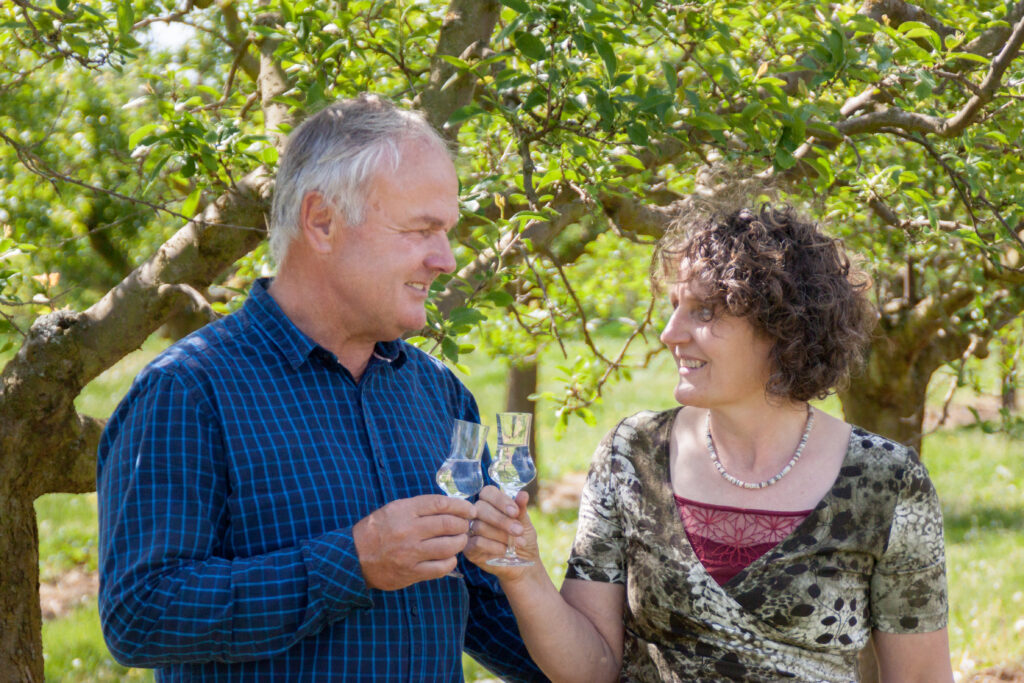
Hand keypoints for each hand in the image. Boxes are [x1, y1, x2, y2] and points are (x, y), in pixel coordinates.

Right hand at [353, 494, 474, 589]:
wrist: (354, 558)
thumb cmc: (376, 531)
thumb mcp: (393, 510)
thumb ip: (418, 508)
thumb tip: (449, 507)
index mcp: (403, 511)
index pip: (440, 504)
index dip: (460, 506)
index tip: (469, 509)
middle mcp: (408, 530)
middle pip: (447, 524)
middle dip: (462, 524)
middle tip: (465, 525)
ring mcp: (411, 553)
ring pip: (448, 546)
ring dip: (460, 542)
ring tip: (460, 540)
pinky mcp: (412, 572)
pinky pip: (441, 567)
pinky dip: (451, 561)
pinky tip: (450, 557)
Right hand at [464, 485, 539, 580]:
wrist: (523, 565)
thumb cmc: (522, 539)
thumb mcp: (525, 523)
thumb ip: (521, 509)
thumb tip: (523, 494)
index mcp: (490, 503)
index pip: (488, 492)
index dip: (500, 501)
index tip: (515, 512)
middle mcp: (477, 515)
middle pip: (481, 508)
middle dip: (502, 520)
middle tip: (518, 530)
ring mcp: (470, 531)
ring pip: (480, 526)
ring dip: (502, 535)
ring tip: (518, 543)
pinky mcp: (469, 549)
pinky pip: (477, 542)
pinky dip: (494, 546)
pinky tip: (505, 550)